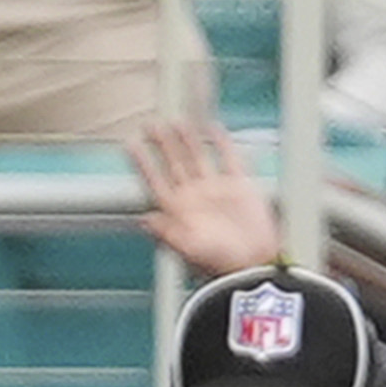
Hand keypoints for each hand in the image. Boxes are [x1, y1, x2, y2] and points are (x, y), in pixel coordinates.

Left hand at [126, 113, 283, 274]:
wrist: (254, 266)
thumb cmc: (221, 264)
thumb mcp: (189, 250)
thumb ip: (167, 234)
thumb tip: (144, 219)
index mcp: (179, 212)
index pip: (156, 181)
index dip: (143, 163)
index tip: (131, 144)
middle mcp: (195, 198)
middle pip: (174, 164)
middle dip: (162, 144)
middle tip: (151, 124)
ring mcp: (216, 191)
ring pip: (197, 157)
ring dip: (187, 139)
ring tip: (177, 120)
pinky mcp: (239, 187)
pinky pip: (228, 158)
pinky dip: (222, 143)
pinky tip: (214, 128)